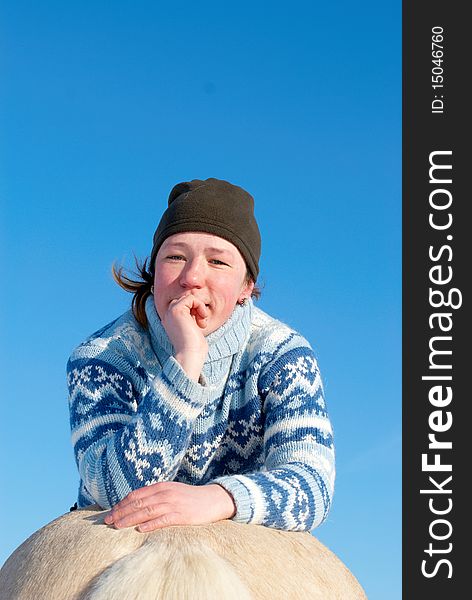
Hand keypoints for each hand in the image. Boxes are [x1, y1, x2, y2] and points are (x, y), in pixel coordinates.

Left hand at [103, 482, 235, 531]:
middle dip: (121, 512)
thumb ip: (156, 496)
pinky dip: (150, 524)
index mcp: (161, 486)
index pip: (136, 495)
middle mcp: (165, 493)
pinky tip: (140, 529)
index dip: (121, 504)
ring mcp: (173, 503)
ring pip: (146, 511)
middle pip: (138, 503)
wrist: (213, 499)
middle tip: (107, 521)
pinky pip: (163, 519)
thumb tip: (137, 505)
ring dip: (130, 518)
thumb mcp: (172, 492)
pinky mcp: (181, 514)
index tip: (110, 513)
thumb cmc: (190, 498)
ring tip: (117, 526)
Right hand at [161, 294, 208, 380]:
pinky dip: (200, 306)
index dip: (195, 310)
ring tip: (202, 321)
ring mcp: (170, 311)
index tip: (200, 323)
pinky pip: (192, 298)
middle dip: (197, 307)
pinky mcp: (176, 310)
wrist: (190, 354)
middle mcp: (168, 314)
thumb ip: (192, 315)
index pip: (184, 304)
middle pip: (186, 299)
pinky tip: (202, 319)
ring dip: (199, 307)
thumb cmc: (194, 345)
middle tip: (201, 322)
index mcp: (170, 319)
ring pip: (189, 297)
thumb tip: (199, 302)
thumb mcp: (193, 327)